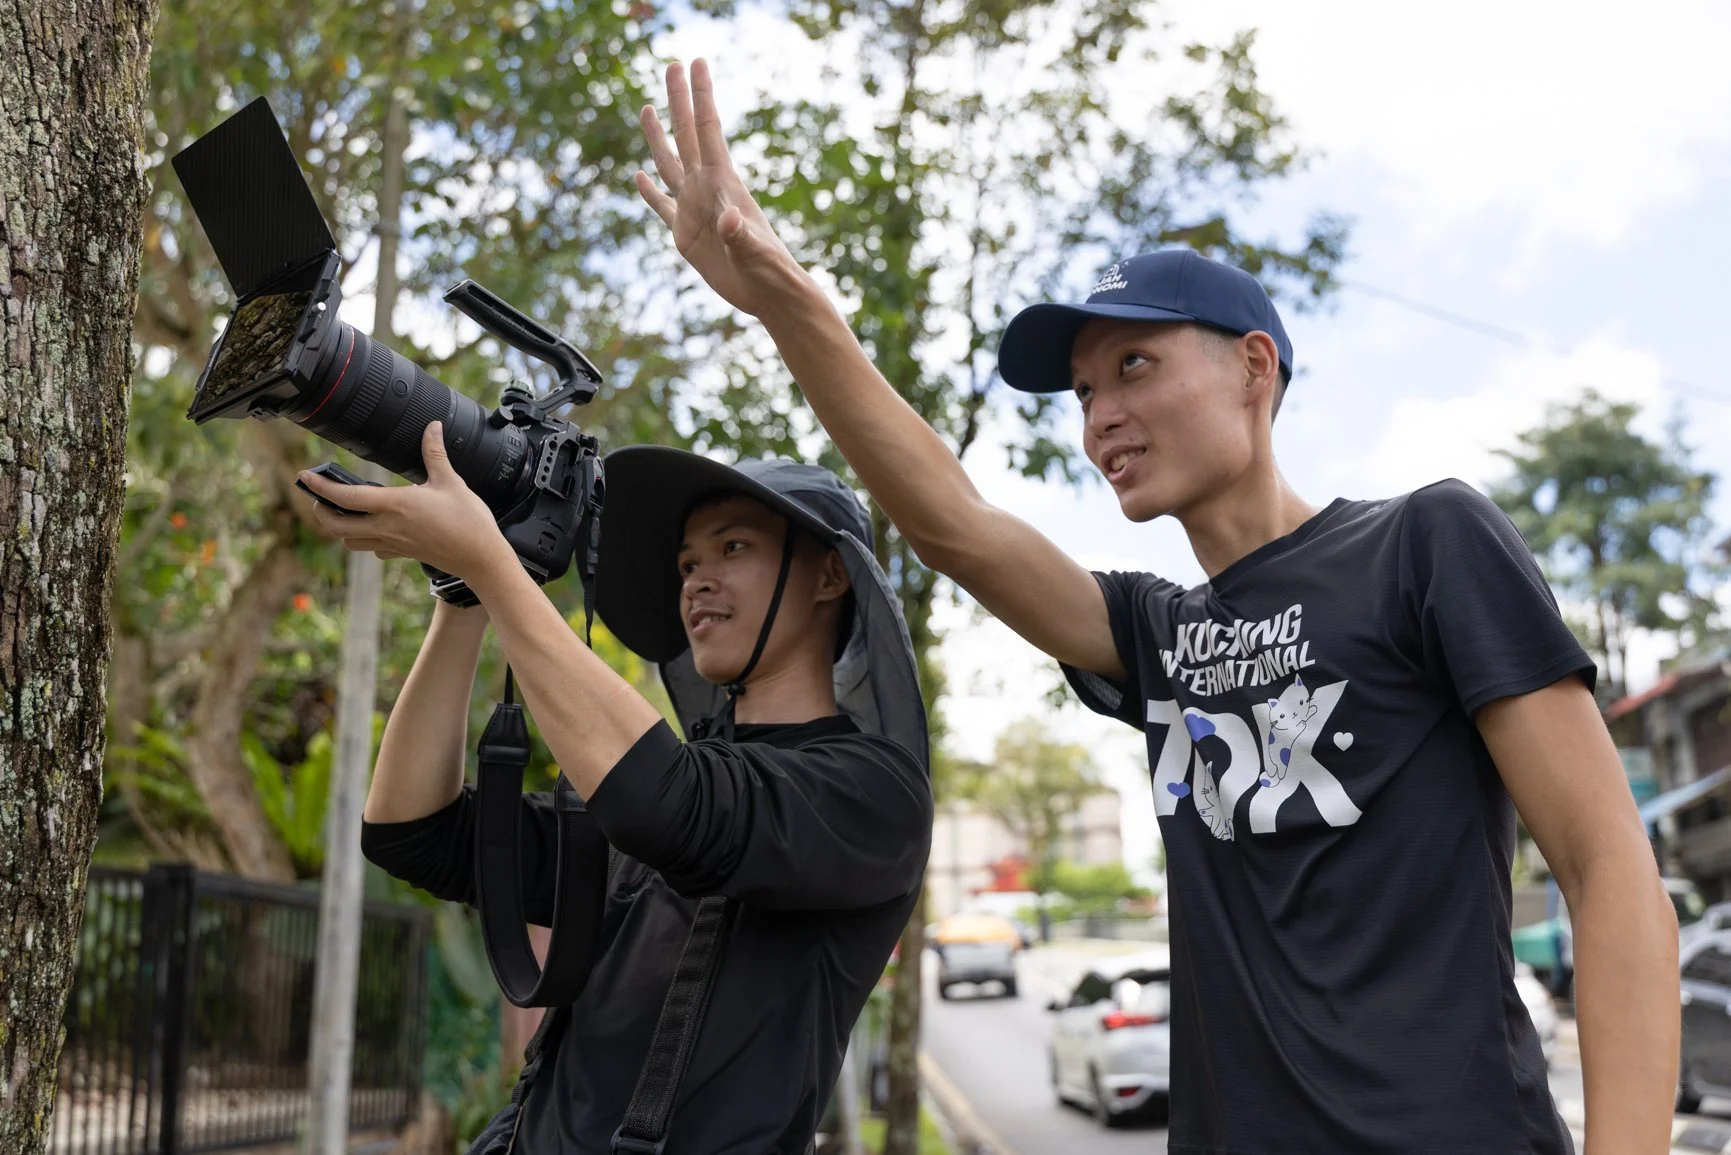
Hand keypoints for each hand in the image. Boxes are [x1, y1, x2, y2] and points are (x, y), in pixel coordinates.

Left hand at [297, 422, 512, 581]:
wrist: (481, 558)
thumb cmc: (468, 522)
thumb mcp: (451, 482)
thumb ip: (435, 453)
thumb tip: (432, 428)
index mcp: (395, 505)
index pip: (346, 496)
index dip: (321, 486)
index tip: (306, 476)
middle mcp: (388, 527)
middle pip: (337, 524)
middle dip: (321, 510)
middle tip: (320, 495)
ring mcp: (393, 543)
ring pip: (349, 541)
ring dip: (339, 527)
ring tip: (341, 511)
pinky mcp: (403, 553)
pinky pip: (372, 549)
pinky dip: (363, 539)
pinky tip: (373, 529)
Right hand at [635, 59, 806, 316]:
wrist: (769, 295)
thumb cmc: (770, 272)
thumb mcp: (755, 253)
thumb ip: (741, 235)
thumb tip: (729, 221)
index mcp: (723, 183)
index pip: (706, 130)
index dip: (700, 96)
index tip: (695, 62)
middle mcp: (706, 189)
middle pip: (686, 135)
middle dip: (679, 100)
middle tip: (672, 64)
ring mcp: (694, 209)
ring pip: (670, 164)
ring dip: (658, 137)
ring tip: (647, 108)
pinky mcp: (686, 234)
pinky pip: (662, 207)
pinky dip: (649, 192)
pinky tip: (639, 177)